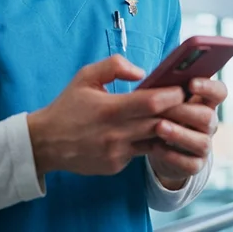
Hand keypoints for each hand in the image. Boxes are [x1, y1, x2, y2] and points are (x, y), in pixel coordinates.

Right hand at [27, 55, 184, 176]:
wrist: (46, 142)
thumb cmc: (68, 106)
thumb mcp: (85, 76)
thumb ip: (114, 66)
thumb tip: (141, 73)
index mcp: (109, 109)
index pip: (151, 103)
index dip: (171, 95)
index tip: (181, 88)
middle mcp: (115, 134)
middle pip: (159, 123)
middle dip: (176, 112)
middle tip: (186, 102)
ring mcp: (117, 153)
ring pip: (155, 141)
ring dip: (167, 129)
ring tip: (173, 116)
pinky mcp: (116, 165)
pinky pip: (141, 152)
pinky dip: (147, 141)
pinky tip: (148, 131)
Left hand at [147, 78, 227, 188]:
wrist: (158, 147)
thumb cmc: (161, 114)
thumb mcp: (163, 100)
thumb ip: (165, 88)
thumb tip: (153, 78)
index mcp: (204, 102)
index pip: (219, 92)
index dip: (209, 87)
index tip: (191, 83)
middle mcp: (209, 124)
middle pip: (209, 117)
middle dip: (185, 112)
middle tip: (165, 108)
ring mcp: (204, 145)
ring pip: (202, 142)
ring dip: (179, 134)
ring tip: (159, 127)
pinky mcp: (196, 165)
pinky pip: (190, 163)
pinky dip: (172, 156)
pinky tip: (156, 147)